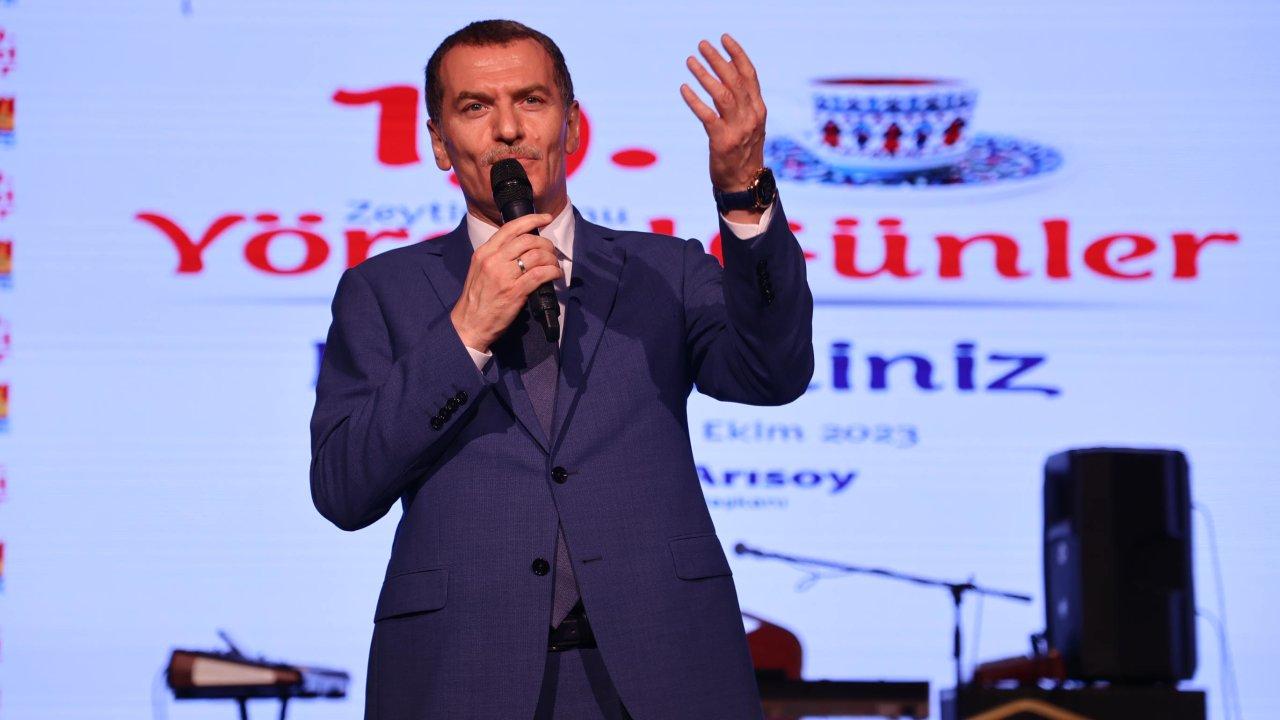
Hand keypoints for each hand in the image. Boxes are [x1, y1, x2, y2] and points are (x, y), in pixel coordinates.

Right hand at [450, 213, 561, 352]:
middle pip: (528, 240)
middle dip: (546, 244)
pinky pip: (540, 274)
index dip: (532, 219)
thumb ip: (496, 256)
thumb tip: (521, 246)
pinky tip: (555, 275)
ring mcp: (504, 276)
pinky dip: (553, 272)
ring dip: (551, 259)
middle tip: (551, 252)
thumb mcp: (479, 269)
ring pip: (537, 255)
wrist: (469, 324)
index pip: (511, 227)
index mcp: (484, 252)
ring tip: (554, 266)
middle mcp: (493, 260)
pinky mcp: (514, 292)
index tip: (545, 218)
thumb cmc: (477, 299)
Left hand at [679, 34, 767, 195]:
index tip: (724, 38)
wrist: (744, 183)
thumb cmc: (743, 151)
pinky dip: (694, 100)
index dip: (737, 54)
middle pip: (734, 80)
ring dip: (705, 75)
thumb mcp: (750, 124)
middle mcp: (751, 116)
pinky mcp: (722, 141)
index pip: (749, 75)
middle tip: (702, 45)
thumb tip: (727, 73)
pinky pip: (707, 116)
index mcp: (758, 109)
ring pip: (722, 94)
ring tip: (690, 61)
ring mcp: (737, 129)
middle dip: (717, 59)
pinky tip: (683, 88)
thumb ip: (743, 101)